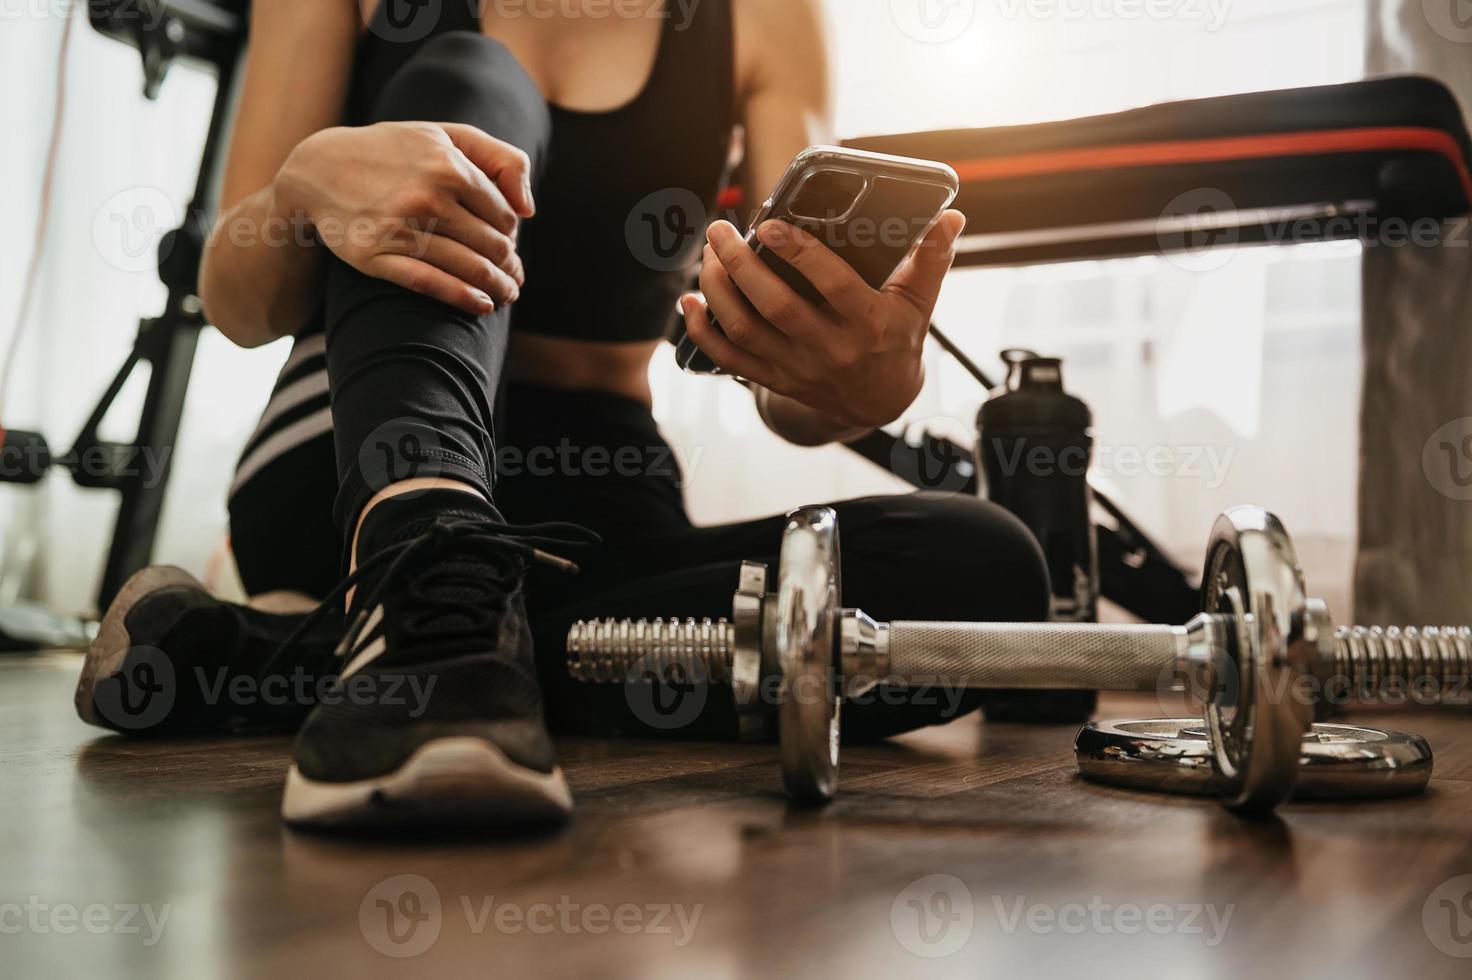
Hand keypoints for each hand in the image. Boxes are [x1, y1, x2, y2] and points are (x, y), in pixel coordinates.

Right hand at [276, 121, 534, 315]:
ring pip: (469, 268)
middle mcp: (426, 196)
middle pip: (492, 245)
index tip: (505, 241)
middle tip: (514, 276)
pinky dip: (463, 298)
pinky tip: (482, 306)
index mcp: (448, 164)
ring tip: (507, 295)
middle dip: (509, 265)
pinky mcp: (376, 256)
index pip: (503, 215)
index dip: (510, 232)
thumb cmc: (393, 153)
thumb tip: (529, 209)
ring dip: (498, 287)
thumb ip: (498, 159)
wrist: (319, 168)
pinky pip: (431, 284)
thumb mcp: (443, 136)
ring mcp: (399, 228)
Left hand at [679, 210, 966, 427]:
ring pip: (744, 329)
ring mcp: (796, 367)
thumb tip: (950, 216)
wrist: (877, 405)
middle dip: (741, 265)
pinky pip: (728, 358)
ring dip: (717, 291)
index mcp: (866, 323)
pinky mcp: (774, 378)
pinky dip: (701, 332)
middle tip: (720, 230)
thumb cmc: (896, 343)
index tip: (771, 224)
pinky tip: (688, 302)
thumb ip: (930, 261)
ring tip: (708, 255)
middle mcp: (828, 348)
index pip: (830, 285)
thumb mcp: (918, 305)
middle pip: (775, 306)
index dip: (798, 253)